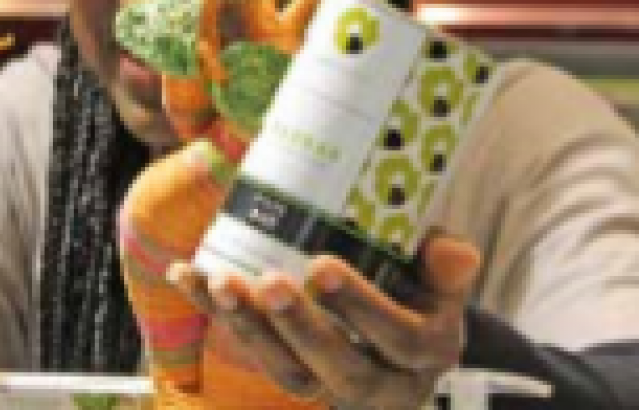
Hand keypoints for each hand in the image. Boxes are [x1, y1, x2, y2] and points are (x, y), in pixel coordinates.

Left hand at [169, 234, 479, 407]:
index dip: (361, 305)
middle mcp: (384, 383)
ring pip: (290, 372)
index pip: (399, 338)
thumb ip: (445, 264)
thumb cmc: (420, 286)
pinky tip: (184, 274)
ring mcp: (334, 387)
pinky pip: (253, 353)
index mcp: (427, 351)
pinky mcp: (294, 375)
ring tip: (218, 282)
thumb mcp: (441, 276)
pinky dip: (215, 314)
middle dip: (300, 325)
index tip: (321, 265)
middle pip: (341, 368)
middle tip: (267, 282)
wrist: (399, 328)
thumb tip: (453, 251)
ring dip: (250, 327)